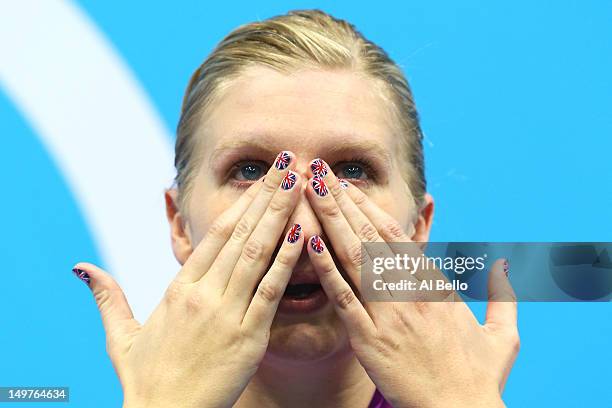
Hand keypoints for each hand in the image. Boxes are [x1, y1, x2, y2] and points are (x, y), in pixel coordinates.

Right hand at [72, 152, 304, 407]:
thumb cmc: (146, 380)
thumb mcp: (121, 337)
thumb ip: (108, 297)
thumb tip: (83, 268)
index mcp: (180, 289)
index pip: (215, 235)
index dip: (242, 203)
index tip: (262, 178)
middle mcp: (204, 293)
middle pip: (240, 233)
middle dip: (267, 195)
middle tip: (288, 162)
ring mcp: (228, 313)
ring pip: (258, 253)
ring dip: (280, 214)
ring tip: (299, 183)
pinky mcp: (249, 336)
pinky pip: (272, 289)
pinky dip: (288, 259)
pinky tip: (304, 231)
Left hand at [304, 159, 518, 407]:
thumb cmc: (480, 377)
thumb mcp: (503, 334)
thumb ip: (502, 295)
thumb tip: (505, 267)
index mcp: (437, 285)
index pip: (397, 236)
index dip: (370, 207)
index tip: (349, 187)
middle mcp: (411, 291)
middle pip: (371, 235)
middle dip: (343, 200)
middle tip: (320, 171)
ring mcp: (389, 312)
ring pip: (355, 256)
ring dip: (331, 219)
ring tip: (312, 190)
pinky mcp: (369, 338)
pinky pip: (343, 296)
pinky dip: (326, 267)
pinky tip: (310, 242)